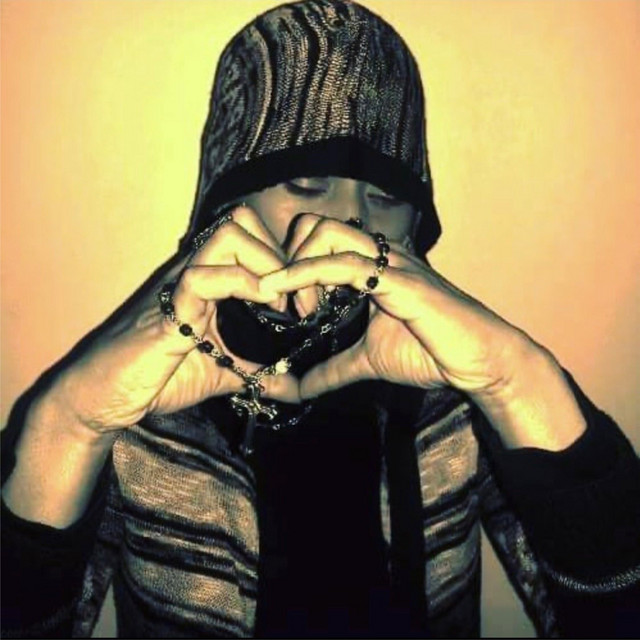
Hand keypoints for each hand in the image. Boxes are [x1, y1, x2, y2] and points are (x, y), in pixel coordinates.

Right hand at [49, 205, 301, 436]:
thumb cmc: (158, 377)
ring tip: (281, 302)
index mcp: (210, 281)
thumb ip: (258, 373)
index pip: (252, 235)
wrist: (104, 396)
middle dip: (281, 255)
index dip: (285, 258)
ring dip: (266, 264)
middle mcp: (196, 272)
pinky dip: (242, 283)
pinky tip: (262, 306)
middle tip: (299, 299)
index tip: (307, 297)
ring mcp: (181, 285)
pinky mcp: (168, 308)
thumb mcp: (222, 373)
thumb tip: (296, 386)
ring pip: (229, 234)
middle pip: (243, 221)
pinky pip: (204, 276)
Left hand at [259, 213, 586, 449]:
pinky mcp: (400, 279)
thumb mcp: (366, 361)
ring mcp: (390, 261)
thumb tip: (293, 388)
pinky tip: (293, 300)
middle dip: (287, 261)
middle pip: (313, 224)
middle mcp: (378, 253)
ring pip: (325, 233)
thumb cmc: (430, 353)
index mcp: (370, 264)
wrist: (479, 361)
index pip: (315, 240)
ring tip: (296, 310)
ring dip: (296, 268)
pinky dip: (308, 275)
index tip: (279, 308)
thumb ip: (329, 370)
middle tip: (287, 308)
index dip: (290, 267)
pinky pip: (346, 263)